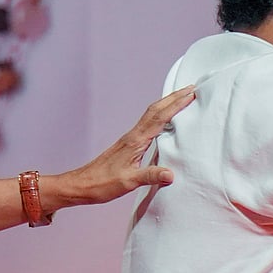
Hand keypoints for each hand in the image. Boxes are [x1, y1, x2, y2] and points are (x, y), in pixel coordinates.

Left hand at [50, 85, 195, 209]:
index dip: (176, 105)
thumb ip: (150, 176)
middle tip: (191, 88)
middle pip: (155, 110)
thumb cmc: (101, 183)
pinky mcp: (129, 144)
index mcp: (135, 141)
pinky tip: (165, 119)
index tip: (191, 94)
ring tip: (182, 97)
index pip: (159, 118)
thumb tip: (171, 174)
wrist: (80, 185)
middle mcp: (133, 136)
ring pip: (151, 114)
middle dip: (174, 97)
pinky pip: (148, 123)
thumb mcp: (128, 182)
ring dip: (167, 103)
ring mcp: (131, 139)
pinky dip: (160, 115)